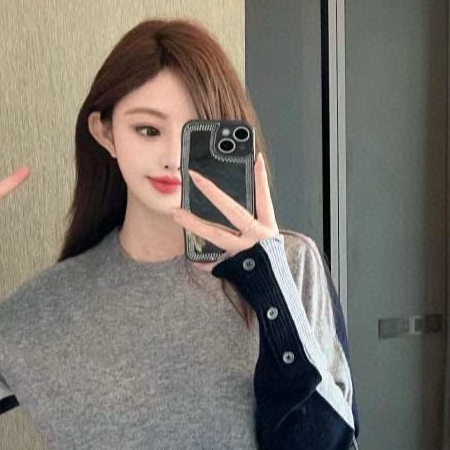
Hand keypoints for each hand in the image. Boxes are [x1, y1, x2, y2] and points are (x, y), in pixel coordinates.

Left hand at [170, 152, 277, 273]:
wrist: (274, 291)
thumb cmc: (269, 262)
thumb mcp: (267, 240)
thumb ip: (253, 223)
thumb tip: (236, 208)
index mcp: (268, 228)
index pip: (264, 199)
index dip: (262, 180)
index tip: (257, 159)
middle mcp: (258, 238)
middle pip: (233, 211)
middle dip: (213, 192)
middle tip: (195, 177)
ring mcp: (245, 252)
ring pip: (216, 234)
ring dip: (194, 223)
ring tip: (176, 213)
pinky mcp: (234, 267)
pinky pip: (213, 262)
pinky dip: (202, 261)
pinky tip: (192, 257)